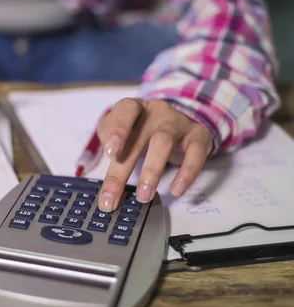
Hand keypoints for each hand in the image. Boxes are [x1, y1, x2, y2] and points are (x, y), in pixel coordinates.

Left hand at [96, 98, 213, 211]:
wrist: (178, 126)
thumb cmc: (140, 131)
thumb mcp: (120, 133)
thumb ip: (109, 144)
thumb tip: (108, 167)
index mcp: (134, 108)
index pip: (126, 110)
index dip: (118, 129)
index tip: (111, 154)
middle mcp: (156, 112)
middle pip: (140, 136)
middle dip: (124, 170)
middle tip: (111, 198)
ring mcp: (178, 122)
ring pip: (164, 142)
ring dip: (152, 171)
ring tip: (143, 196)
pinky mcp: (198, 136)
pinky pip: (195, 153)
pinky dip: (187, 173)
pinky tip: (176, 190)